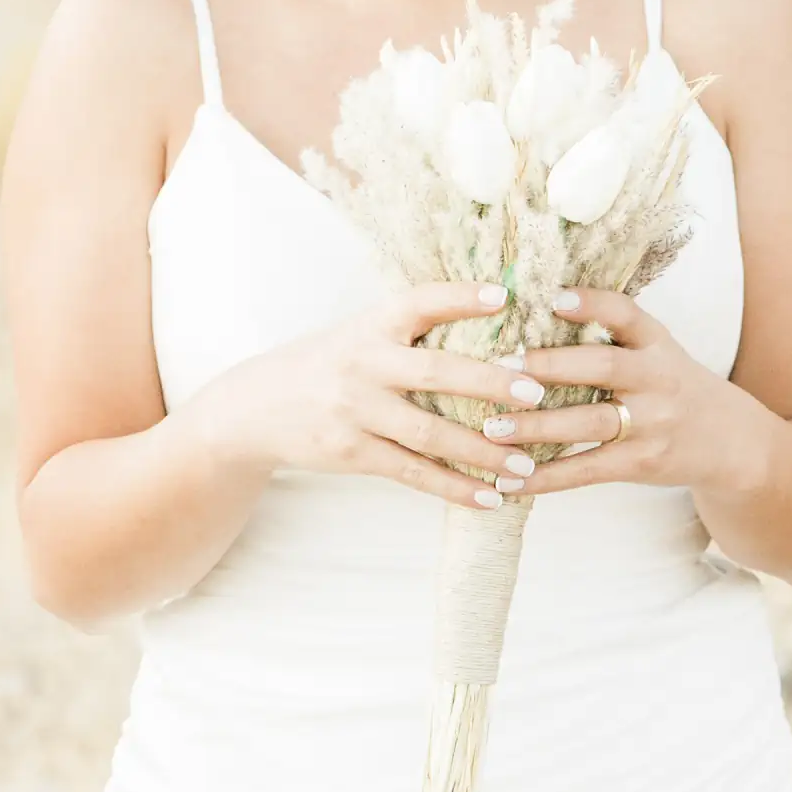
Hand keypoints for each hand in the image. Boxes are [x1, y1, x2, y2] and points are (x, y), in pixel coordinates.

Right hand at [193, 285, 555, 508]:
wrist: (254, 409)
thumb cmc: (328, 364)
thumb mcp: (360, 332)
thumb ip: (412, 330)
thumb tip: (495, 319)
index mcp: (372, 324)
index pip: (420, 301)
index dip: (462, 296)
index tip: (506, 294)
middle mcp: (364, 363)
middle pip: (437, 373)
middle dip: (491, 384)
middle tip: (537, 394)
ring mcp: (355, 411)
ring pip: (430, 434)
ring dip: (482, 451)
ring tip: (525, 464)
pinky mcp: (351, 453)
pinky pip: (413, 473)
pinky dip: (454, 488)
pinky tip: (490, 497)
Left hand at [493, 291, 769, 498]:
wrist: (731, 444)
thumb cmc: (673, 389)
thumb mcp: (657, 353)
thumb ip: (612, 337)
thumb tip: (531, 316)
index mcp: (658, 343)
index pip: (627, 314)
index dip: (592, 304)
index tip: (552, 297)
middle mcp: (658, 377)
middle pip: (603, 367)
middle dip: (550, 365)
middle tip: (499, 366)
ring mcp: (653, 422)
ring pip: (590, 421)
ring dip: (537, 426)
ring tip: (491, 427)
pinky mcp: (643, 462)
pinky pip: (588, 469)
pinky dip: (546, 476)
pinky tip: (509, 480)